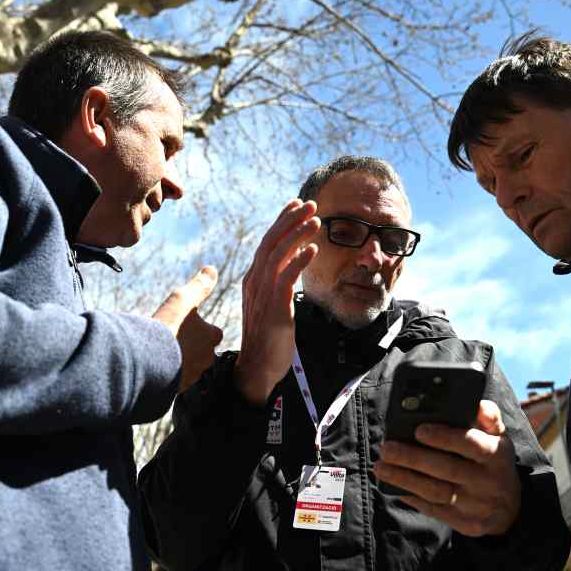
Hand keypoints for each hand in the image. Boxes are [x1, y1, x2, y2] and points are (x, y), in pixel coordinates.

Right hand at [153, 266, 223, 391]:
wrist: (149, 362)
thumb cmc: (168, 327)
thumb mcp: (183, 299)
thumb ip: (199, 286)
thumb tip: (212, 270)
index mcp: (212, 337)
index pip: (214, 332)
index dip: (202, 327)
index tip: (187, 323)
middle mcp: (206, 359)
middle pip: (201, 350)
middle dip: (189, 345)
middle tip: (172, 336)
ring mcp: (192, 376)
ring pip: (188, 365)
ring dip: (178, 359)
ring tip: (160, 350)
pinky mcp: (177, 389)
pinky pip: (175, 380)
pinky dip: (167, 373)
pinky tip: (154, 364)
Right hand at [234, 200, 320, 404]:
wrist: (257, 367)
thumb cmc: (268, 337)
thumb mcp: (271, 304)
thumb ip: (277, 282)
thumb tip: (291, 260)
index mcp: (254, 279)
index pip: (267, 242)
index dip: (282, 221)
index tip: (297, 205)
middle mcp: (255, 281)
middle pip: (271, 241)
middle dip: (291, 220)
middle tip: (309, 203)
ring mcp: (263, 293)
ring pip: (278, 254)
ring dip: (298, 235)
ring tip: (316, 220)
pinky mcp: (275, 307)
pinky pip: (286, 277)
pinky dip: (299, 260)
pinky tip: (313, 249)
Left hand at [374, 399, 521, 536]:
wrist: (510, 509)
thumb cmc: (494, 463)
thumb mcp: (499, 439)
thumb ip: (489, 419)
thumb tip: (478, 405)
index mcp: (497, 455)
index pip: (471, 444)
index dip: (444, 437)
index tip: (418, 430)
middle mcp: (489, 481)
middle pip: (447, 469)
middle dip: (412, 458)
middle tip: (387, 448)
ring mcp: (477, 505)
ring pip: (436, 492)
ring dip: (404, 479)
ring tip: (381, 467)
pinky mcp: (466, 524)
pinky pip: (434, 510)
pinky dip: (412, 497)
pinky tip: (395, 486)